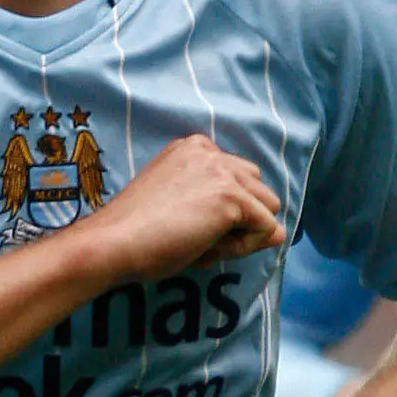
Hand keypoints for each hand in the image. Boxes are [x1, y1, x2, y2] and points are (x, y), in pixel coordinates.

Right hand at [69, 133, 283, 279]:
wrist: (114, 241)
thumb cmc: (138, 233)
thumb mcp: (185, 215)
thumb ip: (231, 219)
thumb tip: (282, 232)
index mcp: (192, 148)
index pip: (237, 177)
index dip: (225, 209)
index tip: (191, 225)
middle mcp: (209, 151)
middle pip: (257, 188)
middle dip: (242, 216)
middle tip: (201, 238)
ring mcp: (222, 171)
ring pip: (266, 207)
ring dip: (246, 231)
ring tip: (206, 243)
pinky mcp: (231, 197)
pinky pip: (265, 228)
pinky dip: (246, 246)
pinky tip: (210, 249)